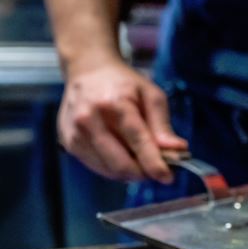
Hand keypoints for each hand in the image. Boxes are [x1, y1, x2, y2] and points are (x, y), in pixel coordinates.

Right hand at [58, 59, 187, 183]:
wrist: (88, 71)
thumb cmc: (124, 84)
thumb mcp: (152, 96)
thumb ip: (163, 125)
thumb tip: (178, 150)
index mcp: (114, 104)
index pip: (137, 142)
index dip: (154, 164)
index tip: (168, 178)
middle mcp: (89, 119)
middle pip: (121, 164)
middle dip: (144, 172)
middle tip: (158, 168)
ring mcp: (75, 132)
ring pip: (110, 171)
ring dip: (131, 172)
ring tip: (141, 158)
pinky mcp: (69, 142)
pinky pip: (98, 168)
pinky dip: (115, 168)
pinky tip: (123, 154)